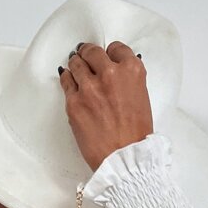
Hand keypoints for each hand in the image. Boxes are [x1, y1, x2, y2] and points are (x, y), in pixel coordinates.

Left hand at [58, 41, 153, 171]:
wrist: (123, 159)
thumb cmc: (135, 136)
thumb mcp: (141, 99)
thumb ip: (128, 82)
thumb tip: (118, 75)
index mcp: (132, 71)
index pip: (116, 48)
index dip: (109, 53)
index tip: (106, 57)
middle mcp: (110, 74)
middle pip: (92, 52)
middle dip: (88, 54)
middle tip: (85, 55)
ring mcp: (90, 87)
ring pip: (76, 63)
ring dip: (76, 64)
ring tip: (75, 66)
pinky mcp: (74, 102)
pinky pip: (65, 82)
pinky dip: (66, 79)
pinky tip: (67, 79)